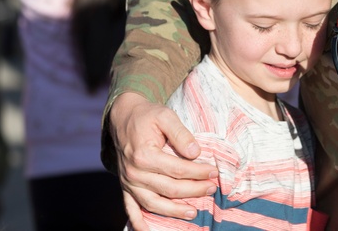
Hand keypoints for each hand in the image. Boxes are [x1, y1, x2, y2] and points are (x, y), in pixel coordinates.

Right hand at [110, 92, 216, 229]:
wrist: (123, 117)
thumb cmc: (147, 116)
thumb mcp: (165, 116)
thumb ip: (181, 134)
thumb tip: (195, 153)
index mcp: (144, 155)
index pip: (178, 169)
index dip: (198, 172)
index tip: (214, 172)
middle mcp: (134, 172)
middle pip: (169, 188)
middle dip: (193, 190)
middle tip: (212, 189)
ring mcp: (128, 182)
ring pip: (153, 203)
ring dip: (173, 211)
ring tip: (192, 212)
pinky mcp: (125, 187)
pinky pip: (130, 209)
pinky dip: (138, 222)